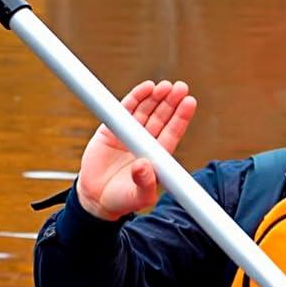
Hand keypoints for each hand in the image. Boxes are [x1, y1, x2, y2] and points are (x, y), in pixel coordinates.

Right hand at [76, 79, 196, 221]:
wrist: (95, 199)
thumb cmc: (122, 200)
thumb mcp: (138, 197)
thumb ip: (145, 184)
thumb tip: (143, 166)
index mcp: (158, 156)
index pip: (172, 132)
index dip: (181, 117)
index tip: (190, 101)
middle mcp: (146, 142)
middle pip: (161, 117)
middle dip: (171, 102)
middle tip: (180, 87)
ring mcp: (128, 134)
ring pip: (146, 110)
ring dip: (155, 97)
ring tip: (164, 86)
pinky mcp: (110, 130)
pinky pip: (125, 110)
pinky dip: (135, 98)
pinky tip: (146, 88)